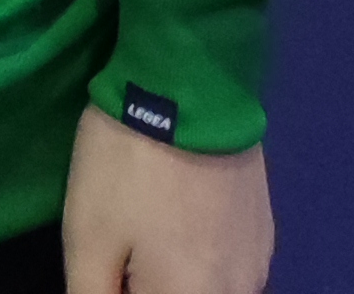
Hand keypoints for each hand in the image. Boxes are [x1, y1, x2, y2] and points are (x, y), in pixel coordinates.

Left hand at [63, 108, 271, 291]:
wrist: (190, 81)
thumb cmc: (129, 163)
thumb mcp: (88, 236)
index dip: (121, 285)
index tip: (111, 264)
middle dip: (148, 281)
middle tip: (127, 240)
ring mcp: (257, 265)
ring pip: (208, 289)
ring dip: (176, 276)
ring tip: (152, 225)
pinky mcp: (265, 233)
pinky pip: (230, 271)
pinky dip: (202, 260)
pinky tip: (181, 218)